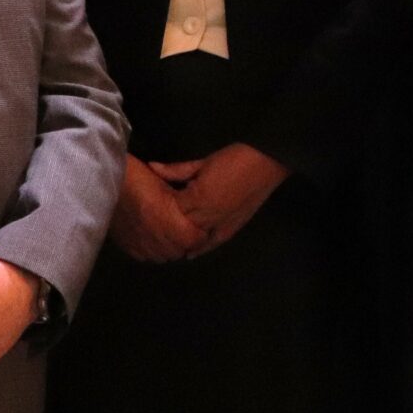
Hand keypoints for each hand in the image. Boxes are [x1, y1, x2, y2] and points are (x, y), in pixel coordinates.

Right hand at [110, 156, 208, 263]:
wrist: (106, 182)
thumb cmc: (138, 179)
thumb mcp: (168, 187)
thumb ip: (185, 205)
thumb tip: (196, 215)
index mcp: (174, 225)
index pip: (197, 240)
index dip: (199, 232)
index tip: (197, 223)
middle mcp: (160, 241)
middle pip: (182, 250)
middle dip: (185, 240)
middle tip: (182, 226)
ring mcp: (143, 247)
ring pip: (165, 256)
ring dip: (168, 246)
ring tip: (166, 230)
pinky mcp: (129, 248)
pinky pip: (147, 256)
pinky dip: (151, 248)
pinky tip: (150, 235)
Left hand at [157, 144, 289, 255]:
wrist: (266, 161)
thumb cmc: (234, 158)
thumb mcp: (203, 162)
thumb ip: (177, 170)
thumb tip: (152, 167)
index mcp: (197, 198)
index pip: (169, 211)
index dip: (157, 212)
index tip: (146, 211)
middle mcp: (207, 217)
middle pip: (180, 229)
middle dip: (167, 229)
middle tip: (150, 231)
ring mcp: (221, 225)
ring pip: (194, 239)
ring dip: (181, 241)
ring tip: (167, 244)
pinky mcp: (233, 227)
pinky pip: (213, 243)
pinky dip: (201, 249)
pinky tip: (190, 254)